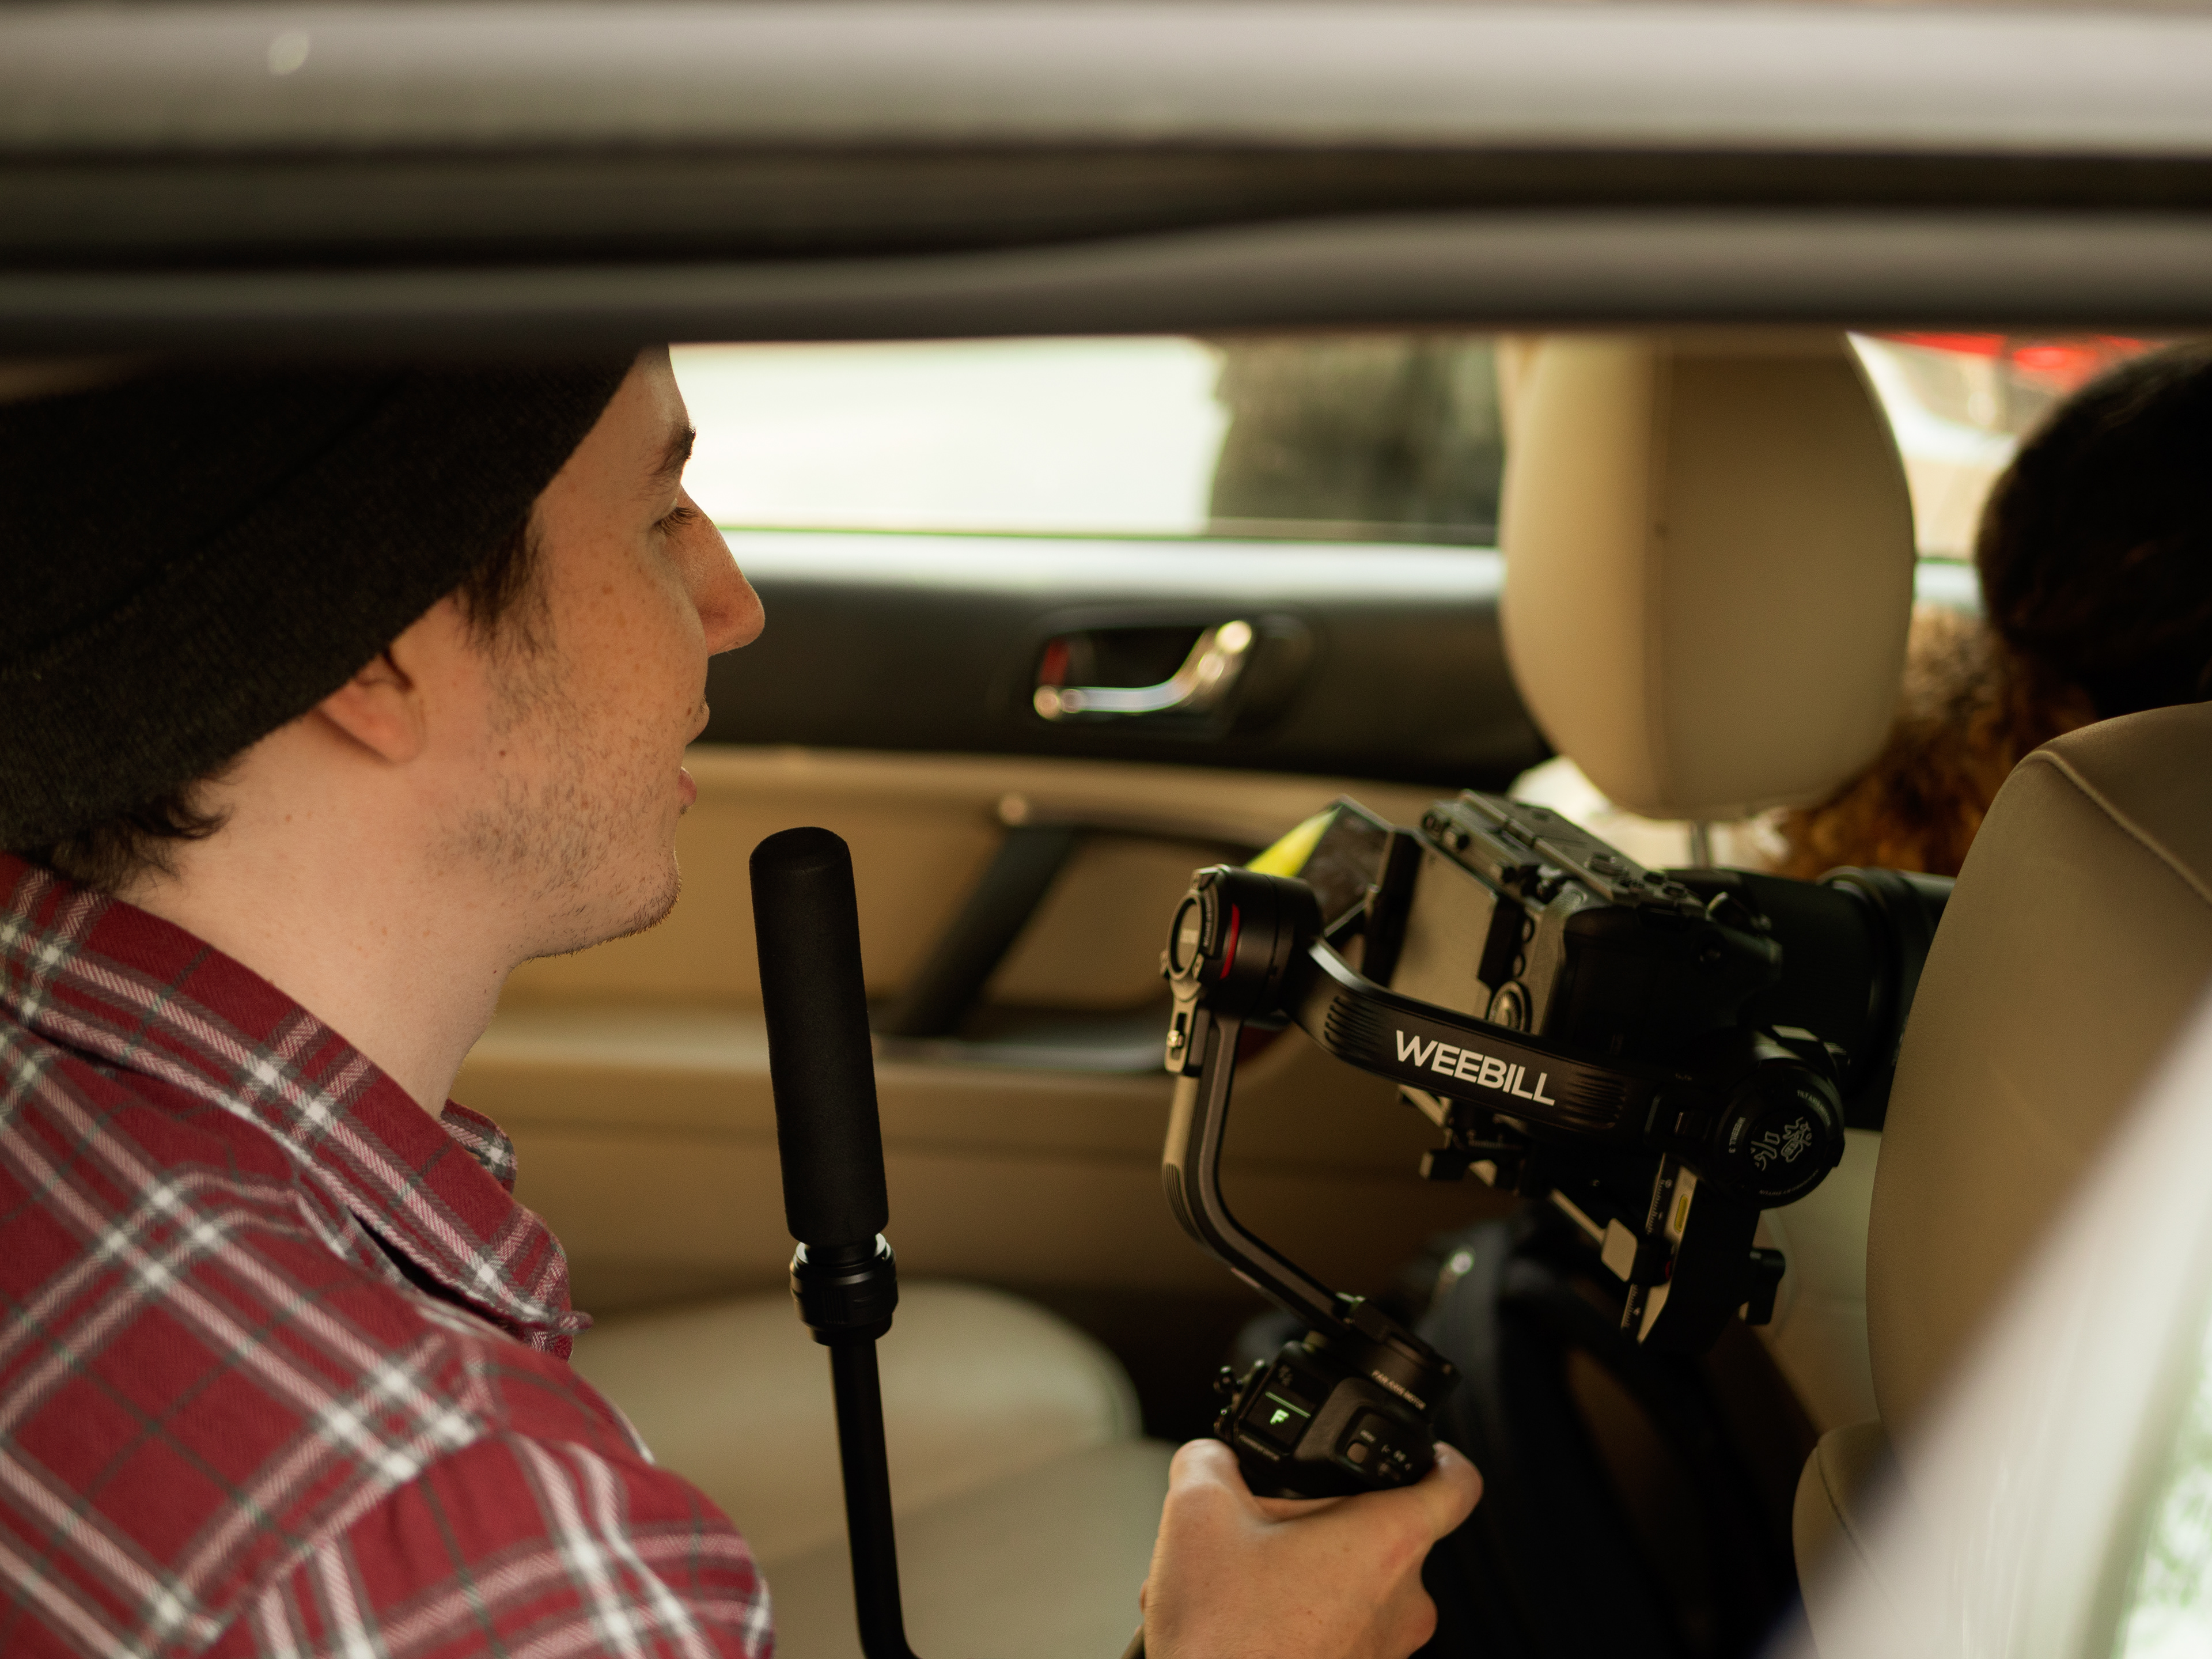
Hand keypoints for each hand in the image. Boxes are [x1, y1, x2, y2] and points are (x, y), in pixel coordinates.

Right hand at [1137, 1437, 1482, 1658]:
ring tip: (1249, 1580)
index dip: (1443, 1456)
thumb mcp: (1197, 1513)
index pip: (1458, 1482)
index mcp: (1388, 1542)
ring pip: (1362, 1583)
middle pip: (1390, 1531)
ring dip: (1312, 1570)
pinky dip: (1306, 1613)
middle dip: (1332, 1520)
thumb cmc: (1222, 1635)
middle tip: (1275, 1524)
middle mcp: (1406, 1601)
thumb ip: (1211, 1459)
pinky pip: (1346, 1627)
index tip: (1427, 1452)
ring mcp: (1388, 1649)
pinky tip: (1253, 1618)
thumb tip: (1213, 1456)